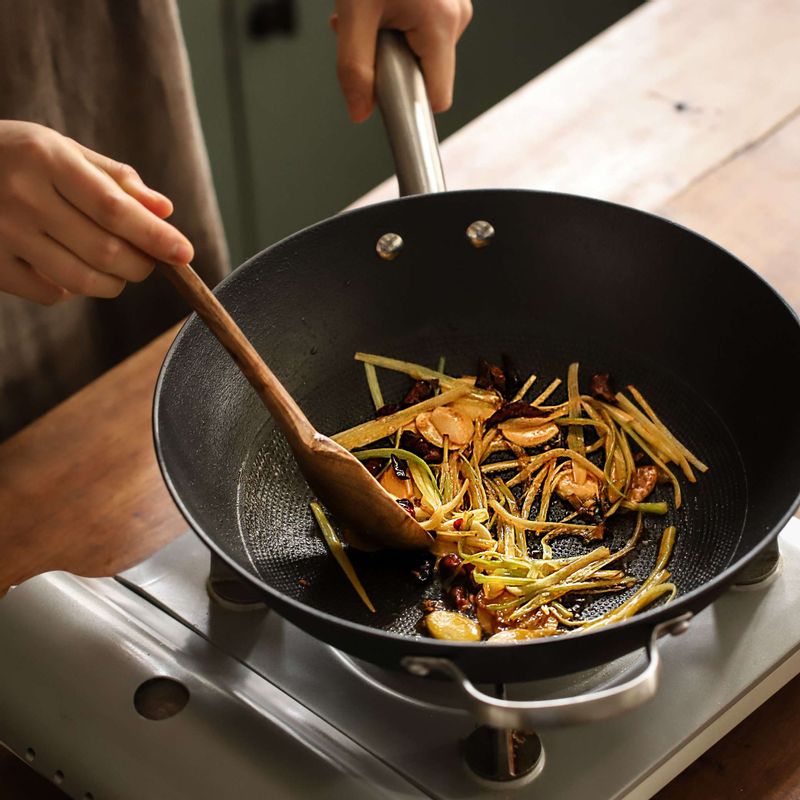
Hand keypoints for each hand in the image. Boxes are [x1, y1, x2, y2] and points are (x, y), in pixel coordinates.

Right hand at [0, 120, 193, 304]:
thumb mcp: (62, 149)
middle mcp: (22, 196)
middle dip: (140, 265)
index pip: (114, 208)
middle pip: (104, 251)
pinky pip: (51, 294)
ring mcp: (2, 233)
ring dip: (114, 283)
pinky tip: (70, 268)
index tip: (185, 254)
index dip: (155, 236)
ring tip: (116, 267)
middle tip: (146, 260)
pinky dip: (75, 289)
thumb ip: (115, 179)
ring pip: (82, 281)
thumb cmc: (15, 157)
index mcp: (46, 159)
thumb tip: (164, 210)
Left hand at [332, 0, 472, 122]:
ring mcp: (455, 6)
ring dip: (391, 43)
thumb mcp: (354, 11)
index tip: (385, 91)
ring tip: (373, 12)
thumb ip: (355, 68)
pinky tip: (382, 5)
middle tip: (368, 32)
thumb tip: (359, 111)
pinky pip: (423, 30)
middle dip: (392, 64)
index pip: (436, 97)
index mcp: (441, 23)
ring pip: (423, 53)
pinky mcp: (446, 0)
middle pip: (426, 75)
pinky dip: (398, 25)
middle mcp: (456, 16)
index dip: (407, 99)